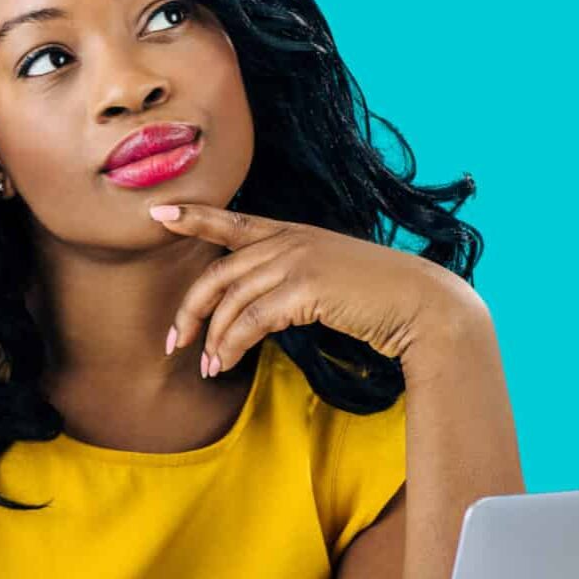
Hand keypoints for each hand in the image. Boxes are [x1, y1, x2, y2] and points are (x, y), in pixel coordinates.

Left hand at [148, 202, 461, 376]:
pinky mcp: (306, 288)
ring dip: (212, 338)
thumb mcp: (326, 277)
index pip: (232, 221)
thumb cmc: (377, 298)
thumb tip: (250, 312)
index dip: (193, 216)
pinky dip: (232, 344)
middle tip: (173, 341)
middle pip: (218, 272)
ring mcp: (297, 261)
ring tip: (206, 366)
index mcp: (292, 232)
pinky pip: (251, 320)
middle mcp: (289, 240)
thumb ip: (289, 280)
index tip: (157, 212)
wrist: (421, 304)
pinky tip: (224, 362)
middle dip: (189, 309)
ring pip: (231, 300)